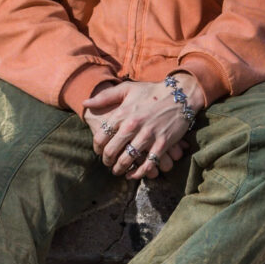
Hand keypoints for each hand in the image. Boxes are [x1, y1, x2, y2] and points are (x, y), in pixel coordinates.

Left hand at [84, 78, 198, 179]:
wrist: (180, 95)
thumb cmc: (151, 92)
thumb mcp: (127, 89)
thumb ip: (105, 97)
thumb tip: (85, 103)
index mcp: (123, 113)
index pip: (101, 136)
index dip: (97, 147)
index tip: (99, 150)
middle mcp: (133, 125)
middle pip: (112, 151)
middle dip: (107, 160)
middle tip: (107, 163)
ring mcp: (148, 136)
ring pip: (128, 160)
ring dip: (120, 168)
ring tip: (118, 170)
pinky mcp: (162, 144)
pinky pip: (148, 164)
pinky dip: (139, 173)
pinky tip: (133, 174)